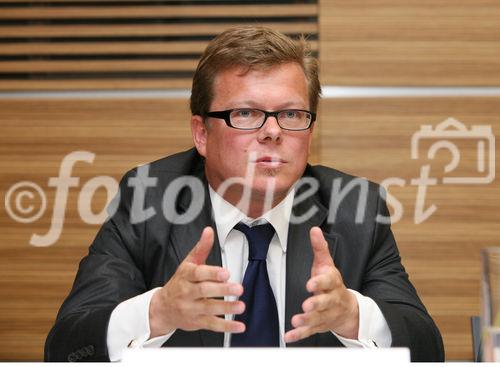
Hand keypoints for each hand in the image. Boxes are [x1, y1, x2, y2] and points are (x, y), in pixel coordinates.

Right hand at [149, 226, 245, 337]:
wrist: (162, 308)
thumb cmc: (179, 283)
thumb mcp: (188, 263)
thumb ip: (201, 248)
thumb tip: (209, 231)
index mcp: (186, 276)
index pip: (198, 274)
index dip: (212, 273)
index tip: (225, 272)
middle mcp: (187, 292)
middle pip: (204, 291)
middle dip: (222, 290)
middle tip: (238, 288)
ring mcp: (191, 308)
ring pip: (209, 309)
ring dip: (226, 308)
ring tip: (240, 306)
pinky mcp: (196, 322)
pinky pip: (212, 325)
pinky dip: (226, 326)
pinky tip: (239, 326)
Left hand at [284, 227, 358, 342]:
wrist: (348, 309)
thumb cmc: (332, 284)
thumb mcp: (327, 265)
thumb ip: (320, 248)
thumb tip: (314, 230)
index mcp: (332, 283)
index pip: (328, 281)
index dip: (320, 282)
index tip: (310, 283)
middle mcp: (331, 299)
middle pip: (325, 302)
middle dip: (316, 304)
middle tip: (306, 305)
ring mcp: (326, 314)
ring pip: (317, 318)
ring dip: (307, 320)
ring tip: (296, 320)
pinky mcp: (319, 325)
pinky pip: (309, 331)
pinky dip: (299, 335)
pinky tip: (289, 336)